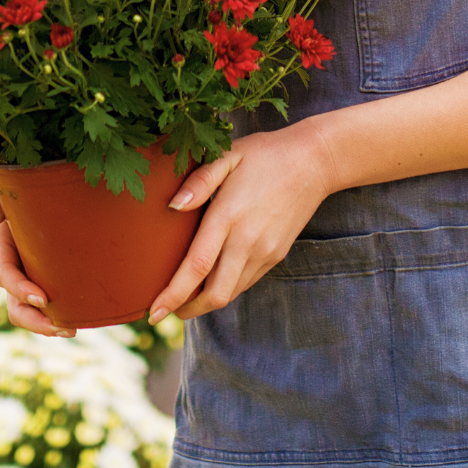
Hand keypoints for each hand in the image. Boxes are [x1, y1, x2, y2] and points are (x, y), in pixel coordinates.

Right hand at [0, 179, 75, 337]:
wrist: (42, 193)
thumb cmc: (23, 187)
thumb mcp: (3, 186)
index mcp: (1, 245)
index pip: (4, 274)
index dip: (19, 289)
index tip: (41, 299)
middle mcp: (11, 266)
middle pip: (14, 305)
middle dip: (35, 321)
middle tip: (62, 327)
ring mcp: (26, 276)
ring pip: (28, 312)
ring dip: (46, 326)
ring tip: (70, 329)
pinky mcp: (42, 279)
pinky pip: (44, 306)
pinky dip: (56, 317)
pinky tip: (77, 321)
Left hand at [147, 124, 335, 323]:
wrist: (314, 161)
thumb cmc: (265, 154)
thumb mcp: (229, 155)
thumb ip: (199, 181)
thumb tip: (172, 206)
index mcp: (229, 216)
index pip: (196, 267)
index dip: (173, 294)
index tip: (154, 312)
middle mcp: (247, 241)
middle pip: (214, 294)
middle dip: (187, 309)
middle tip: (166, 308)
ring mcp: (265, 251)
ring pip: (231, 293)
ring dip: (206, 301)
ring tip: (185, 296)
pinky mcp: (276, 255)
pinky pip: (245, 282)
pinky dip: (226, 287)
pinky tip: (213, 277)